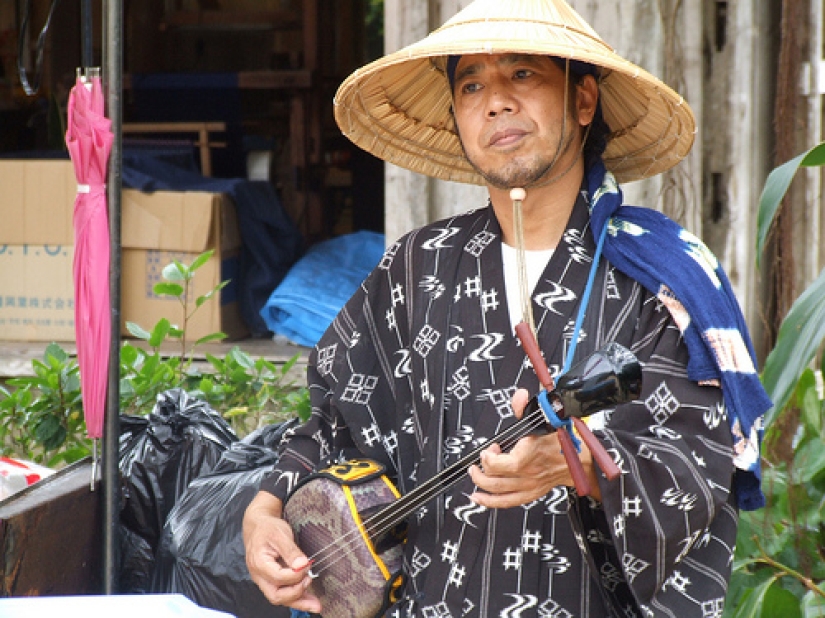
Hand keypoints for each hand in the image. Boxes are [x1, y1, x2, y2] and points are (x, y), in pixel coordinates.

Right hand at [243, 491, 321, 613]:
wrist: (258, 526)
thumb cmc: (267, 528)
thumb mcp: (279, 534)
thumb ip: (290, 550)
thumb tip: (302, 565)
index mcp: (259, 563)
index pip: (278, 577)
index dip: (295, 574)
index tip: (307, 565)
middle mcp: (259, 576)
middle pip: (276, 595)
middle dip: (296, 594)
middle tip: (310, 582)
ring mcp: (265, 580)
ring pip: (280, 598)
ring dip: (299, 602)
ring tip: (316, 605)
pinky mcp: (272, 580)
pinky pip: (283, 593)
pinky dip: (297, 598)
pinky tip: (309, 600)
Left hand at [468, 388, 600, 506]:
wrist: (580, 461)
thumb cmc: (564, 441)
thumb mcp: (546, 418)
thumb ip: (527, 408)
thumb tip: (519, 396)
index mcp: (530, 454)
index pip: (500, 464)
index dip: (488, 456)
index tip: (490, 447)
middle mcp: (528, 472)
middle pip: (494, 478)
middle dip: (481, 468)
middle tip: (480, 459)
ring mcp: (529, 485)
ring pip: (497, 491)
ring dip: (481, 484)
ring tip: (475, 474)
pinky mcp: (531, 493)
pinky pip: (507, 501)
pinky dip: (490, 501)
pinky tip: (478, 497)